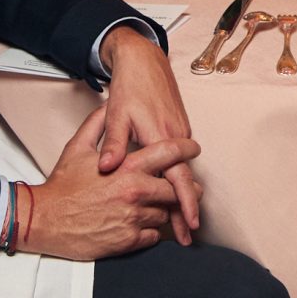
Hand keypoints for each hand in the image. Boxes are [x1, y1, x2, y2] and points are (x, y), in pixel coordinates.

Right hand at [23, 107, 200, 260]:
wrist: (43, 220)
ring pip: (166, 213)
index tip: (194, 149)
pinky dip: (153, 230)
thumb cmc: (61, 186)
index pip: (168, 154)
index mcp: (126, 168)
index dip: (186, 150)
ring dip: (164, 209)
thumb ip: (97, 124)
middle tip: (188, 187)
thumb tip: (108, 104)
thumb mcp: (77, 148)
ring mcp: (133, 218)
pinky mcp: (128, 241)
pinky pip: (155, 235)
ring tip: (158, 205)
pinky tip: (142, 222)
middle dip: (185, 188)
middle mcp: (135, 192)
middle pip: (176, 189)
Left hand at [98, 26, 199, 242]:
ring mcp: (180, 132)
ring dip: (184, 196)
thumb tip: (107, 168)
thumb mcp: (116, 115)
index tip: (188, 225)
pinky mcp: (178, 129)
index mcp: (161, 136)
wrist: (145, 61)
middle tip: (187, 236)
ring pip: (184, 171)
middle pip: (186, 181)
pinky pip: (181, 160)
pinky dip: (180, 179)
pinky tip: (173, 192)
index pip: (178, 178)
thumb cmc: (131, 87)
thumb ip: (113, 144)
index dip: (185, 204)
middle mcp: (176, 136)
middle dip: (188, 210)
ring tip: (181, 221)